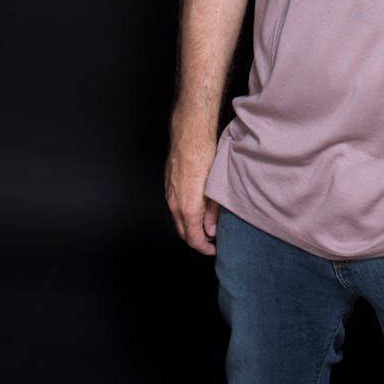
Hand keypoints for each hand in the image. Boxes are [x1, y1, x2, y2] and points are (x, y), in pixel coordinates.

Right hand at [165, 135, 218, 255]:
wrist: (189, 134)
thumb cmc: (204, 155)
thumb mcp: (215, 186)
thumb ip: (213, 212)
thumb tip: (211, 230)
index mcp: (188, 207)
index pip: (193, 239)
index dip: (204, 248)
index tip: (214, 249)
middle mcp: (175, 204)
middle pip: (183, 233)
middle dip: (197, 240)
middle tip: (212, 239)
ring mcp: (169, 194)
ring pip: (178, 219)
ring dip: (190, 226)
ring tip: (207, 223)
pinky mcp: (168, 184)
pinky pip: (175, 206)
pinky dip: (184, 213)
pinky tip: (197, 206)